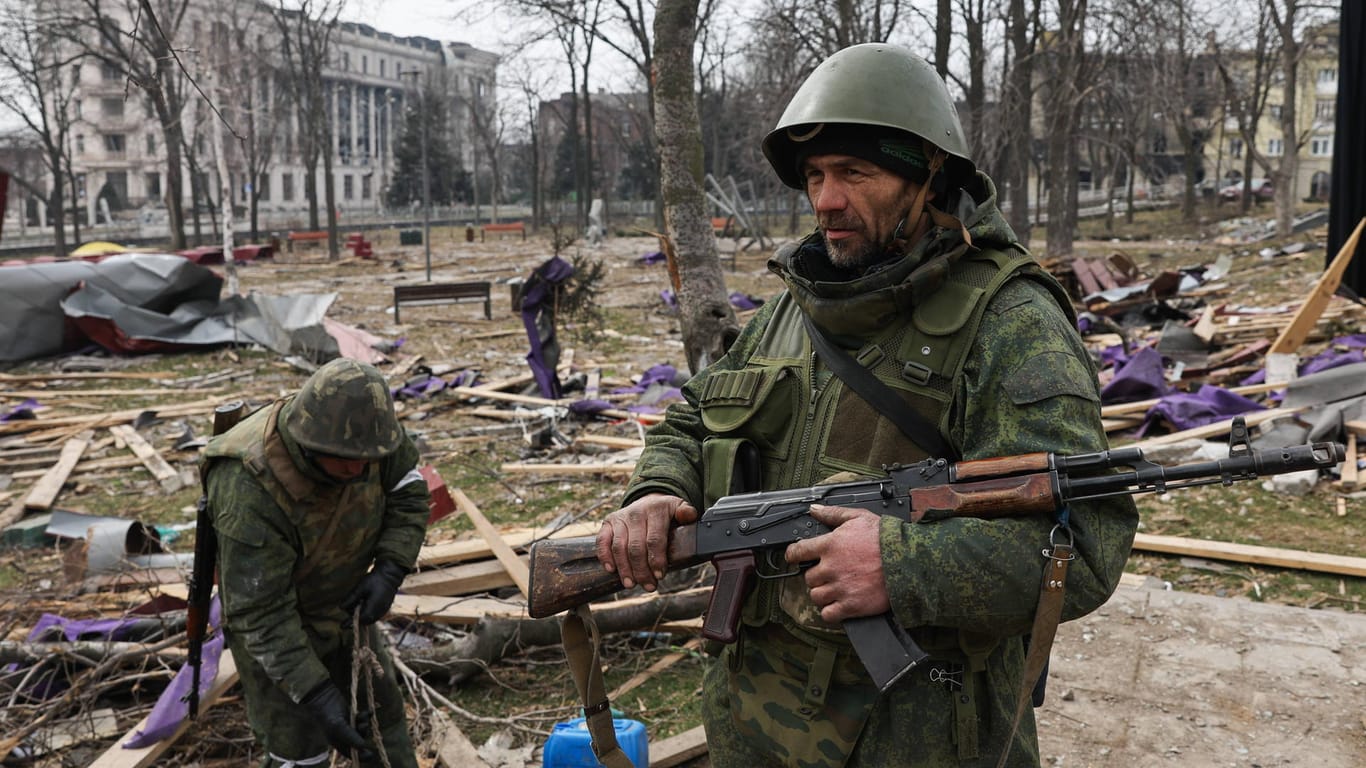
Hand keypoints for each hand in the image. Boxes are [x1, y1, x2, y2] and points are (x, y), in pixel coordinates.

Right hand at [300, 682, 374, 760]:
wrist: (325, 700)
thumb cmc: (329, 716)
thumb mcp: (340, 728)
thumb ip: (352, 738)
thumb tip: (364, 747)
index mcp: (340, 744)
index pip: (352, 754)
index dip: (361, 755)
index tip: (370, 754)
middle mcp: (344, 737)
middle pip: (359, 741)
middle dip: (363, 734)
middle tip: (363, 725)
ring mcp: (349, 726)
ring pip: (362, 729)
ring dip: (364, 723)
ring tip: (362, 716)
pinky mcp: (352, 716)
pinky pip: (363, 719)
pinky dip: (366, 716)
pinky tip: (369, 711)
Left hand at [341, 560, 406, 625]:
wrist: (390, 575)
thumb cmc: (375, 580)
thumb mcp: (361, 587)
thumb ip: (351, 598)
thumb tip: (341, 608)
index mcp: (373, 607)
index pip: (360, 619)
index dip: (350, 623)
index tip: (342, 626)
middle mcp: (379, 612)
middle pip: (364, 621)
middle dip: (355, 617)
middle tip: (351, 605)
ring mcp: (383, 611)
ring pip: (369, 619)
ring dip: (362, 615)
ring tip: (360, 601)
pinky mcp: (385, 609)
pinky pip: (374, 616)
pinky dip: (367, 613)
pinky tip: (366, 602)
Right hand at [595, 493, 698, 591]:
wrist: (648, 502)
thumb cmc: (666, 513)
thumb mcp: (679, 509)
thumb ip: (686, 512)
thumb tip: (689, 516)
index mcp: (655, 510)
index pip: (654, 539)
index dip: (657, 560)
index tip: (660, 575)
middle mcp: (636, 512)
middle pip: (636, 547)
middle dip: (642, 570)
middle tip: (649, 586)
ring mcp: (620, 518)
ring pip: (619, 547)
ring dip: (625, 569)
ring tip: (631, 584)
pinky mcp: (608, 523)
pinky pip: (602, 541)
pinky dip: (605, 556)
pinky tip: (611, 570)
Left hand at [784, 504, 889, 622]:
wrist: (908, 561)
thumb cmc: (885, 539)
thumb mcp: (859, 517)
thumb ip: (833, 514)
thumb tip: (814, 510)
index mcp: (830, 545)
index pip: (798, 552)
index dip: (793, 555)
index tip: (795, 557)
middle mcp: (831, 568)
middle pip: (808, 578)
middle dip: (817, 576)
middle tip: (830, 573)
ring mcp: (840, 588)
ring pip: (816, 596)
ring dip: (823, 594)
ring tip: (835, 588)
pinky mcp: (851, 606)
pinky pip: (828, 614)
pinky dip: (830, 611)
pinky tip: (839, 604)